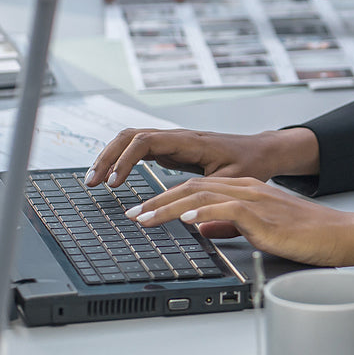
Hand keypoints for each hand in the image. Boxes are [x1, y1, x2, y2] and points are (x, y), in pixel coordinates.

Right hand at [85, 126, 319, 187]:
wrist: (261, 151)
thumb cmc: (251, 164)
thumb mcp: (236, 182)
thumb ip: (213, 196)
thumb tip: (189, 218)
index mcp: (191, 142)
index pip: (147, 141)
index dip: (126, 159)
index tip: (115, 183)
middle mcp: (178, 137)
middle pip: (131, 135)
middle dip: (107, 156)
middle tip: (92, 182)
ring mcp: (173, 141)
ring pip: (131, 139)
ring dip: (110, 156)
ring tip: (94, 180)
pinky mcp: (171, 149)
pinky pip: (139, 148)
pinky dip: (121, 159)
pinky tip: (112, 177)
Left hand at [129, 175, 353, 268]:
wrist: (337, 233)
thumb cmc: (305, 233)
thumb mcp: (260, 227)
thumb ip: (231, 224)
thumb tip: (204, 226)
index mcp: (245, 190)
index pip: (198, 188)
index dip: (167, 199)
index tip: (145, 212)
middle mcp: (246, 188)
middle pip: (193, 187)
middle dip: (158, 201)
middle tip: (135, 214)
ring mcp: (254, 199)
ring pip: (202, 195)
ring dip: (169, 207)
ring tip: (146, 218)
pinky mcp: (262, 214)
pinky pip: (227, 208)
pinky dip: (204, 212)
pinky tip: (187, 219)